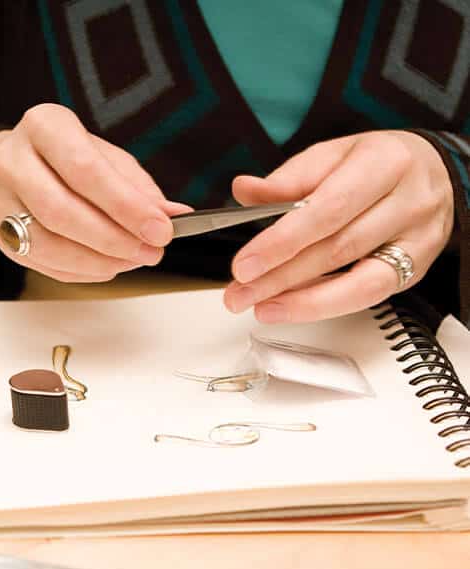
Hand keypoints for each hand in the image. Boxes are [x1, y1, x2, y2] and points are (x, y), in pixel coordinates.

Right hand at [0, 104, 187, 281]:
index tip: (161, 230)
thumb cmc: (65, 158)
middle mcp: (12, 161)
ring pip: (48, 244)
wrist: (12, 166)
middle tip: (150, 252)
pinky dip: (82, 271)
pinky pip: (43, 263)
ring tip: (132, 261)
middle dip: (113, 238)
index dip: (125, 205)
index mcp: (44, 126)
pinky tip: (108, 266)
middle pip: (62, 211)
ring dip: (97, 261)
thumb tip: (176, 215)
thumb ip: (137, 186)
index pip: (85, 170)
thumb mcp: (104, 156)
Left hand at [223, 131, 454, 322]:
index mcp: (384, 162)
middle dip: (279, 277)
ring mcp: (417, 239)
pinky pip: (367, 296)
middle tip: (238, 293)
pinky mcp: (417, 268)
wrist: (434, 174)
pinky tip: (290, 308)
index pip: (327, 210)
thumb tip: (244, 190)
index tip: (244, 265)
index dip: (282, 241)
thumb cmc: (376, 165)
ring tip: (259, 307)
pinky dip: (323, 305)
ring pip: (354, 281)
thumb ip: (288, 178)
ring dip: (298, 300)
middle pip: (336, 249)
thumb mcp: (333, 156)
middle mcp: (408, 201)